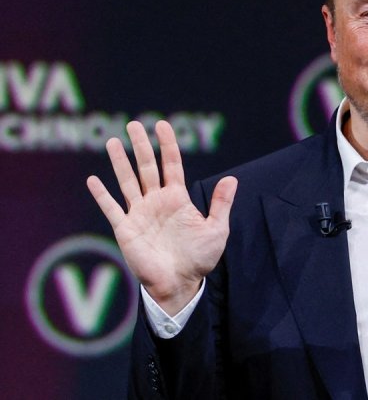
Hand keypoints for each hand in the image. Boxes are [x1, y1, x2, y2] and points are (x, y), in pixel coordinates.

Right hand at [87, 121, 236, 314]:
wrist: (180, 284)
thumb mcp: (217, 229)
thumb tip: (232, 178)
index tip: (161, 125)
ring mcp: (139, 213)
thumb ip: (221, 204)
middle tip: (133, 124)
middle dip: (140, 146)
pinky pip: (111, 208)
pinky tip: (93, 179)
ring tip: (112, 141)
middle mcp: (156, 201)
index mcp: (177, 198)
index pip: (171, 164)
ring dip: (119, 162)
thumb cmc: (200, 258)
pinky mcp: (126, 229)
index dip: (167, 145)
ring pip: (127, 181)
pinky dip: (102, 195)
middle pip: (146, 167)